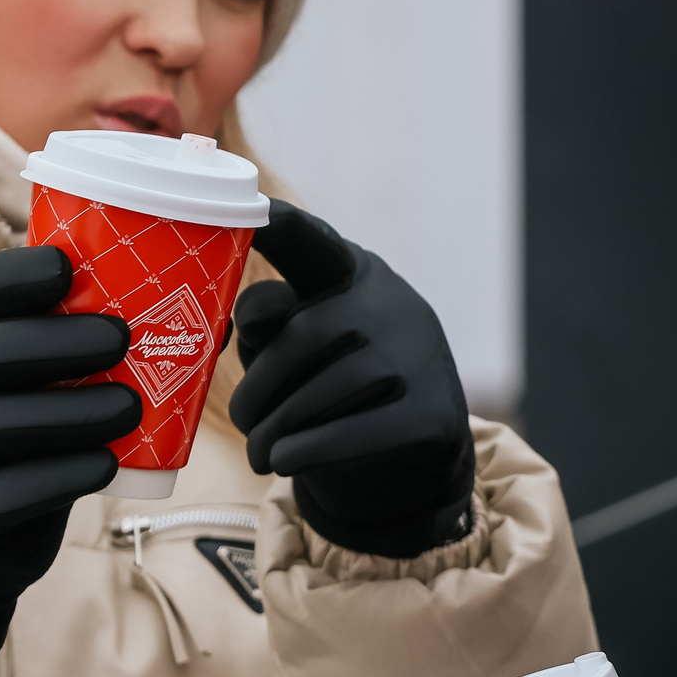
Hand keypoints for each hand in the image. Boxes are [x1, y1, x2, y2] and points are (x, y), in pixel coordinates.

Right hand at [0, 246, 139, 657]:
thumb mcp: (43, 382)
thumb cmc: (27, 433)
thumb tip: (213, 322)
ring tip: (130, 408)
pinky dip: (61, 477)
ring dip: (68, 412)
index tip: (66, 268)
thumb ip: (96, 350)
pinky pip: (4, 494)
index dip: (10, 278)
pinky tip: (106, 466)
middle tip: (120, 338)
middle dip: (51, 342)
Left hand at [228, 201, 474, 556]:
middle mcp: (390, 304)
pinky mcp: (433, 414)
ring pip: (326, 391)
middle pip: (305, 336)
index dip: (283, 227)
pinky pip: (356, 433)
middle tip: (243, 423)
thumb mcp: (295, 346)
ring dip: (275, 430)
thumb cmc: (334, 383)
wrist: (416, 449)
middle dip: (259, 388)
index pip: (311, 243)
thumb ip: (268, 325)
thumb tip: (249, 318)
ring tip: (259, 452)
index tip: (259, 214)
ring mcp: (418, 356)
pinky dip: (310, 451)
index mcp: (349, 273)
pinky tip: (284, 462)